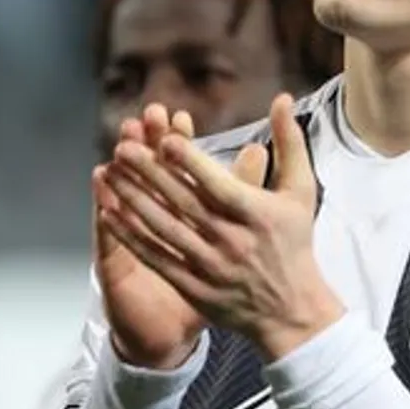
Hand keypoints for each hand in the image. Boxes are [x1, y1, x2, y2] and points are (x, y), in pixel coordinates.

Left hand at [100, 94, 344, 360]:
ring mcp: (210, 265)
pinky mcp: (192, 286)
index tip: (164, 138)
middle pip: (183, 202)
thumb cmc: (294, 242)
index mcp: (257, 214)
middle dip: (150, 173)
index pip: (218, 184)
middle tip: (122, 147)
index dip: (191, 162)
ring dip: (132, 199)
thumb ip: (291, 143)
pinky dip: (130, 236)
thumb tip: (282, 98)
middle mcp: (232, 239)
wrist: (291, 310)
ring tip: (108, 172)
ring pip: (164, 228)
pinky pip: (155, 257)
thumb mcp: (301, 191)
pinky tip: (108, 213)